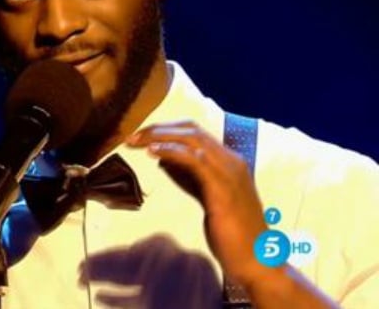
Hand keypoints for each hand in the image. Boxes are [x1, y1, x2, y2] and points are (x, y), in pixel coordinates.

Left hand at [125, 120, 267, 285]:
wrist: (256, 259)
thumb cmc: (231, 232)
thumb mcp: (206, 197)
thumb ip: (188, 177)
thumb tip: (162, 159)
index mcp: (229, 162)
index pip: (196, 132)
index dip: (166, 129)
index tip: (141, 136)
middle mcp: (232, 161)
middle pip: (192, 129)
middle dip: (159, 129)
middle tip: (133, 136)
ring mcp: (230, 172)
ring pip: (193, 139)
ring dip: (160, 136)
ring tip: (136, 141)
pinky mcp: (223, 188)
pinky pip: (195, 159)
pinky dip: (171, 151)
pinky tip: (153, 153)